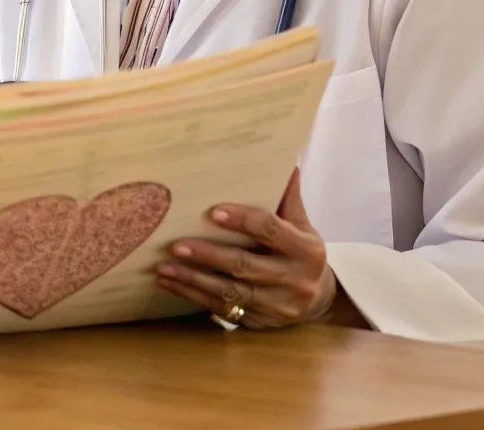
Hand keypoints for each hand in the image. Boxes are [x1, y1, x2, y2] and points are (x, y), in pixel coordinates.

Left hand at [154, 169, 353, 329]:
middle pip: (245, 265)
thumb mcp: (303, 226)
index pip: (272, 231)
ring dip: (193, 279)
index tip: (214, 212)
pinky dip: (193, 296)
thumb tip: (285, 162)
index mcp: (306, 250)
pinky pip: (222, 308)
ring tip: (164, 267)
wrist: (319, 300)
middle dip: (208, 256)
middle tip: (176, 245)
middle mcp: (294, 280)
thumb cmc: (302, 254)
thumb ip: (288, 199)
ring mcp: (277, 305)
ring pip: (229, 291)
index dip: (243, 221)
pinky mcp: (260, 322)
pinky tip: (171, 283)